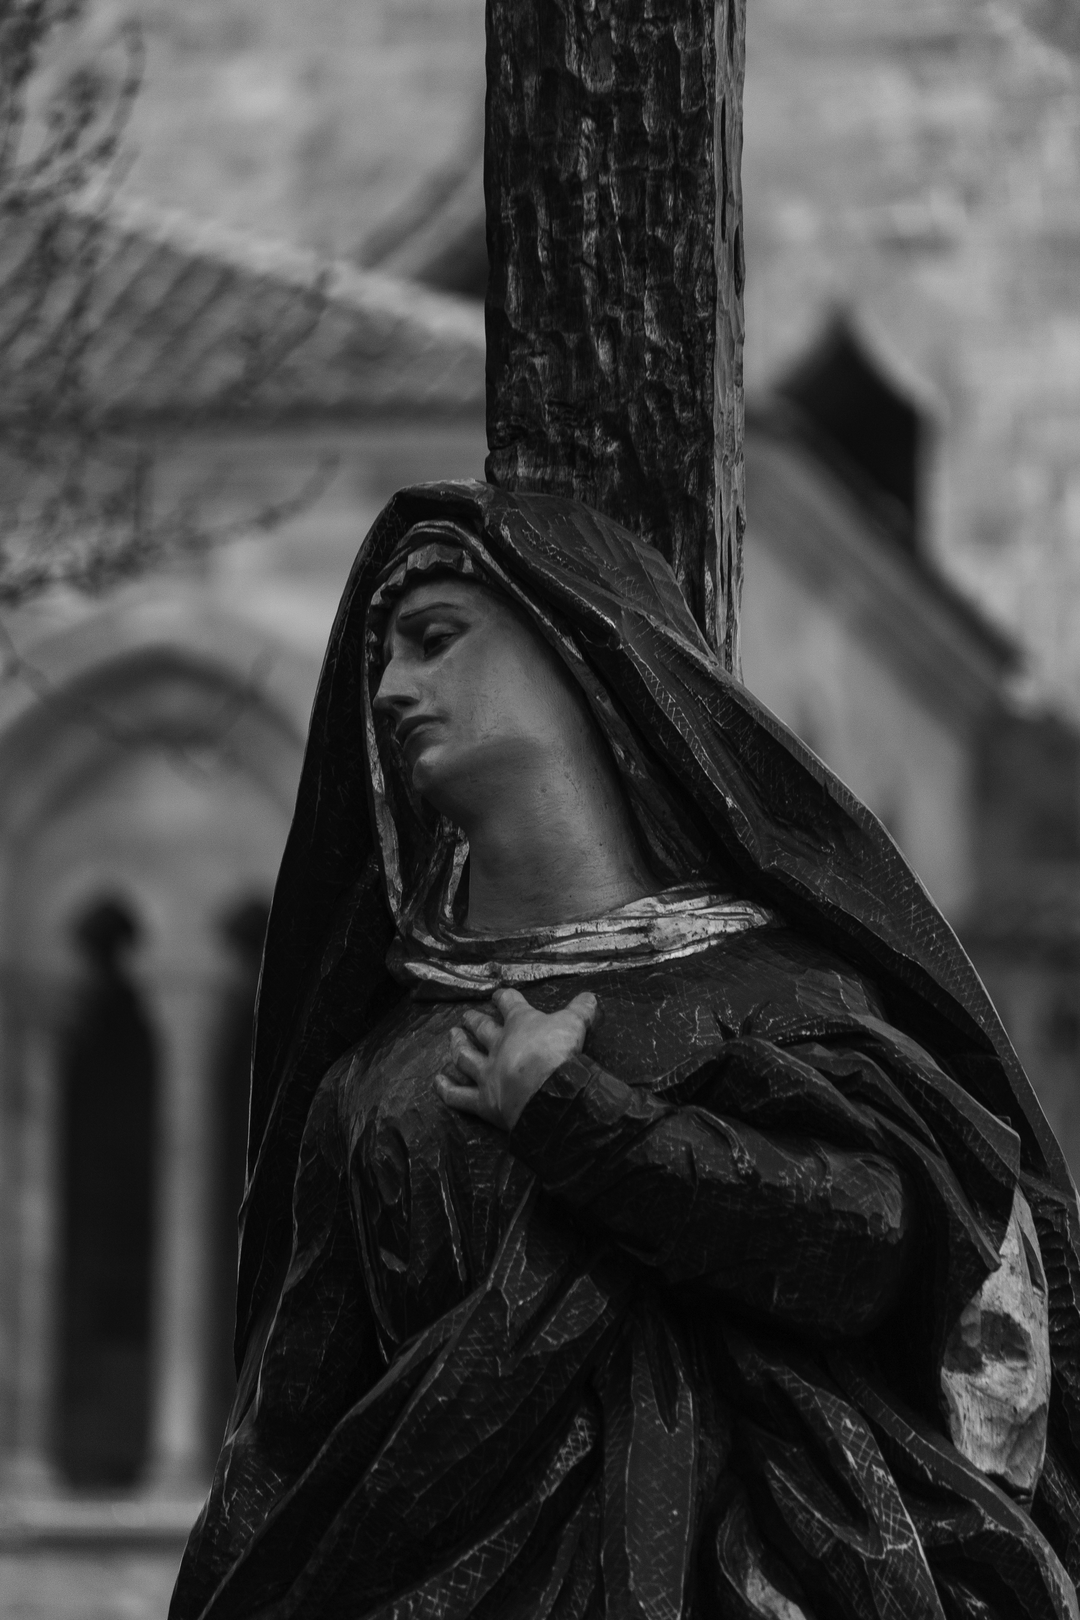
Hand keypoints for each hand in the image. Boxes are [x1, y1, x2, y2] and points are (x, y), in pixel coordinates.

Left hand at [435, 986, 598, 1131]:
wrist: (548, 1091)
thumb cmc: (560, 1053)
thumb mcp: (575, 1024)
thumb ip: (581, 1010)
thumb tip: (591, 997)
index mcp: (520, 1025)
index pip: (510, 1005)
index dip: (504, 998)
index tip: (498, 995)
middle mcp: (499, 1046)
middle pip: (482, 1029)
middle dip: (475, 1021)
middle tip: (467, 1016)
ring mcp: (488, 1074)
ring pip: (466, 1057)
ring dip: (458, 1046)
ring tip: (452, 1037)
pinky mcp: (484, 1101)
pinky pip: (459, 1095)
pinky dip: (446, 1090)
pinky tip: (438, 1082)